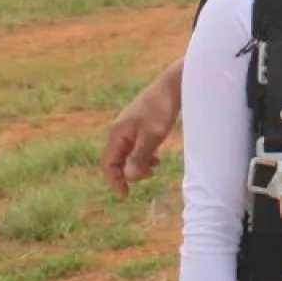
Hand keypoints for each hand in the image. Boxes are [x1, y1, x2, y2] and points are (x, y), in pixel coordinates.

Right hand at [101, 61, 181, 196]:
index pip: (108, 164)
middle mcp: (119, 130)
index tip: (126, 194)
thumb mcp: (152, 136)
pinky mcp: (139, 125)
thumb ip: (139, 157)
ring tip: (155, 166)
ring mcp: (129, 127)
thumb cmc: (161, 109)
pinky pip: (136, 146)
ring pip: (128, 154)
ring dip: (139, 164)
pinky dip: (144, 155)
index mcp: (117, 133)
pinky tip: (157, 158)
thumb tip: (129, 177)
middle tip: (150, 175)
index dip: (115, 181)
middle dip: (130, 172)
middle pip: (117, 160)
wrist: (173, 86)